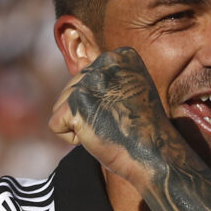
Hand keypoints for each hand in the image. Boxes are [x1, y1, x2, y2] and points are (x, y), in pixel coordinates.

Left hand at [49, 47, 175, 183]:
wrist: (155, 154)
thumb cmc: (142, 130)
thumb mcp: (130, 91)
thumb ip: (106, 79)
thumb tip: (78, 71)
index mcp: (119, 56)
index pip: (86, 79)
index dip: (100, 103)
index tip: (123, 112)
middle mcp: (104, 62)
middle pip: (71, 90)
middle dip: (87, 114)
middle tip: (115, 123)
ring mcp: (89, 81)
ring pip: (61, 106)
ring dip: (80, 125)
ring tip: (108, 128)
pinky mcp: (76, 103)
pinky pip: (55, 124)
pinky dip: (72, 139)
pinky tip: (96, 137)